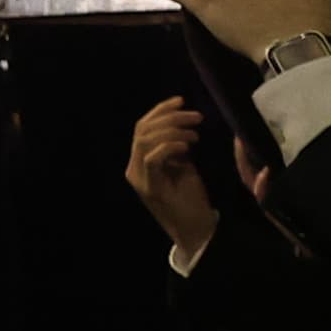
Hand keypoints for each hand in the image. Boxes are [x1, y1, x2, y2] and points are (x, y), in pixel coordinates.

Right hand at [121, 98, 219, 255]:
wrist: (196, 230)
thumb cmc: (191, 198)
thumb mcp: (182, 165)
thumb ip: (175, 146)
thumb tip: (181, 123)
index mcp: (139, 162)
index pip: (142, 127)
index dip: (160, 110)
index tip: (181, 100)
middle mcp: (133, 169)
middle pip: (142, 130)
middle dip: (170, 117)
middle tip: (196, 116)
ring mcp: (139, 180)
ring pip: (145, 141)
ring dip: (173, 130)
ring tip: (196, 132)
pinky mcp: (150, 189)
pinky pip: (153, 158)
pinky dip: (170, 146)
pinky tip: (188, 146)